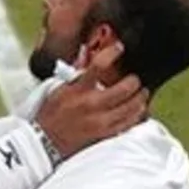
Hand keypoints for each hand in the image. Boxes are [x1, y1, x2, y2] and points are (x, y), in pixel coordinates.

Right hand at [33, 42, 147, 157]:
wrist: (46, 141)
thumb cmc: (51, 114)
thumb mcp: (59, 88)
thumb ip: (76, 75)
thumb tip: (88, 60)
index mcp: (78, 90)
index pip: (98, 66)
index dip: (112, 53)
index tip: (119, 47)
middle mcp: (91, 104)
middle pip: (123, 89)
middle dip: (134, 81)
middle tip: (135, 78)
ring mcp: (100, 121)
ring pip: (130, 108)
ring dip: (140, 98)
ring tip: (142, 93)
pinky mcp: (104, 134)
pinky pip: (128, 124)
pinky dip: (137, 115)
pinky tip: (139, 110)